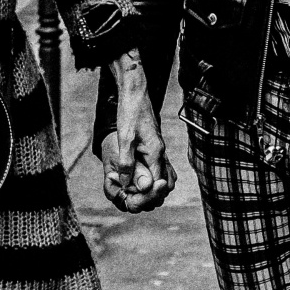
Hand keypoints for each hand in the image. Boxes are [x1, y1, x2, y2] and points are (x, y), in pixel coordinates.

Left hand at [99, 53, 173, 211]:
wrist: (136, 92)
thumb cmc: (130, 112)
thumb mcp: (124, 138)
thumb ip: (127, 162)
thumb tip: (128, 184)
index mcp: (156, 153)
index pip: (157, 185)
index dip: (145, 195)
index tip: (130, 197)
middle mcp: (161, 153)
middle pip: (165, 185)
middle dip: (150, 195)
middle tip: (132, 196)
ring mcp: (160, 150)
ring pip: (164, 179)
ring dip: (151, 188)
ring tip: (132, 189)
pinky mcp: (156, 147)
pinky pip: (158, 169)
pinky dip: (150, 178)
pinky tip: (135, 177)